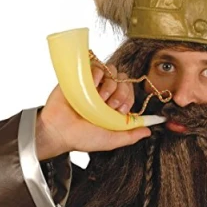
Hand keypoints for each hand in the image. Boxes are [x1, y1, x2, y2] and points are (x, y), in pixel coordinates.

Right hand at [36, 62, 150, 159]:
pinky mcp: (82, 76)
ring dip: (110, 85)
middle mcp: (105, 91)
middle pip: (124, 79)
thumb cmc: (82, 137)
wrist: (58, 131)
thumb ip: (130, 136)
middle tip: (110, 106)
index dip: (129, 98)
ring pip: (113, 72)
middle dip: (121, 93)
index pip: (130, 91)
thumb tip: (149, 131)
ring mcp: (94, 83)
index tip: (121, 110)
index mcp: (113, 104)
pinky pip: (97, 66)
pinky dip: (98, 74)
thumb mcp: (110, 140)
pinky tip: (92, 87)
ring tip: (99, 99)